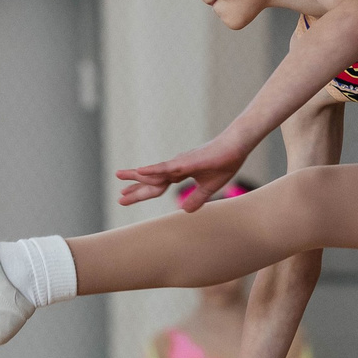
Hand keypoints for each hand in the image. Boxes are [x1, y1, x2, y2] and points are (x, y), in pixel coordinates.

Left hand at [117, 132, 246, 208]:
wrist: (237, 146)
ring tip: (120, 176)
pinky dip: (153, 170)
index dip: (142, 192)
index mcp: (180, 172)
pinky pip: (167, 167)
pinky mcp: (187, 161)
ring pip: (155, 173)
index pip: (158, 185)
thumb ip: (196, 198)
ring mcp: (180, 163)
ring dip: (137, 177)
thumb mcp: (209, 187)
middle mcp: (176, 166)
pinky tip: (140, 172)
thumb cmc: (225, 163)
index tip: (126, 197)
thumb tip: (185, 210)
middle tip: (119, 198)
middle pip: (152, 181)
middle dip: (135, 190)